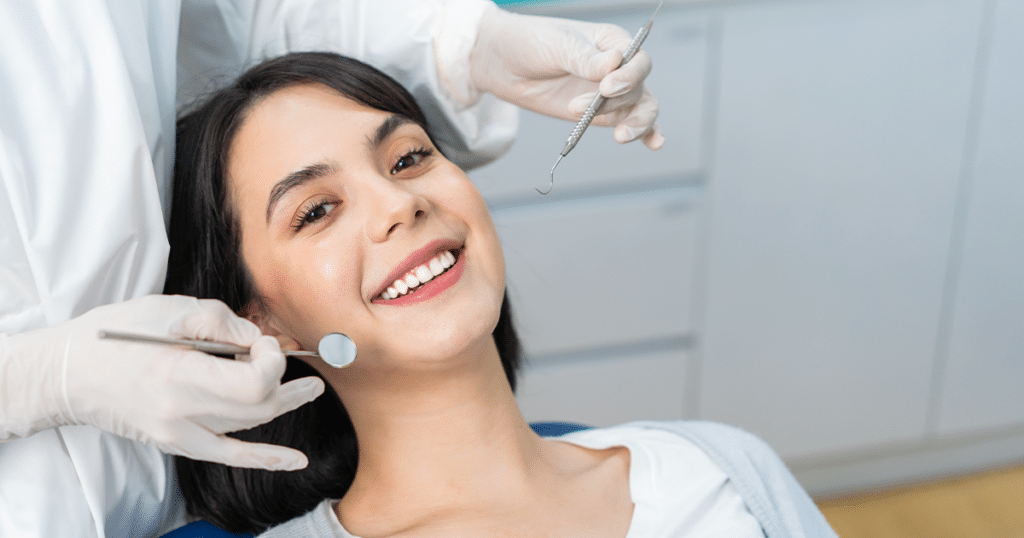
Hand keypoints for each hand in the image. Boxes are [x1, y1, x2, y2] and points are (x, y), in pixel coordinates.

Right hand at [0, 295, 323, 469]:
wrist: (66, 373)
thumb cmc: (115, 333)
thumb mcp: (171, 308)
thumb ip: (222, 322)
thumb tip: (257, 340)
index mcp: (180, 375)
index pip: (253, 383)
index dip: (273, 362)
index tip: (266, 344)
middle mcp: (181, 412)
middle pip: (258, 407)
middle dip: (289, 385)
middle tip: (309, 370)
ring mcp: (178, 432)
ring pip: (247, 427)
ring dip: (281, 406)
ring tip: (305, 391)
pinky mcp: (174, 441)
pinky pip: (228, 454)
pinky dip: (264, 457)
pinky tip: (295, 461)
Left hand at [470, 6, 662, 148]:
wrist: (505, 64)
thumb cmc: (532, 43)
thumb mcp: (557, 45)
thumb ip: (584, 58)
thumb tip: (614, 63)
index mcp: (612, 42)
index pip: (637, 60)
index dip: (628, 76)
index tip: (606, 87)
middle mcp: (618, 68)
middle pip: (638, 88)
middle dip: (614, 102)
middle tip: (582, 108)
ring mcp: (611, 93)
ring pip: (641, 108)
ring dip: (636, 124)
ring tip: (620, 136)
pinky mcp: (601, 114)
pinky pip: (630, 122)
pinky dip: (646, 133)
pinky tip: (654, 144)